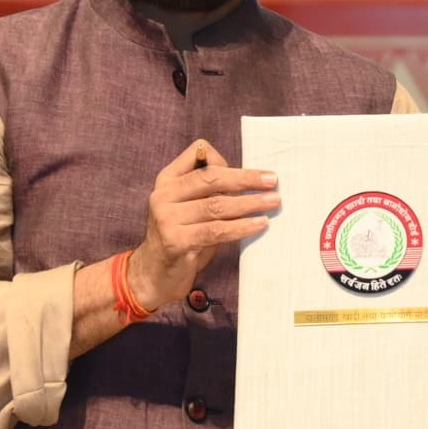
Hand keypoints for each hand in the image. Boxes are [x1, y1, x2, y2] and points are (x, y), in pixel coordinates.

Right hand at [129, 140, 279, 310]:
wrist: (154, 274)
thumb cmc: (183, 237)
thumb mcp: (192, 208)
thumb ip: (211, 192)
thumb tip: (254, 179)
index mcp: (167, 180)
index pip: (197, 154)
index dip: (227, 160)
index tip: (254, 172)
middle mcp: (163, 195)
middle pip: (211, 178)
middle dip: (246, 179)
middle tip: (273, 181)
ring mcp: (167, 218)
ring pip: (216, 205)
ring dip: (249, 203)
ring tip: (273, 202)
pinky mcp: (175, 241)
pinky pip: (216, 230)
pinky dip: (241, 227)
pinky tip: (260, 224)